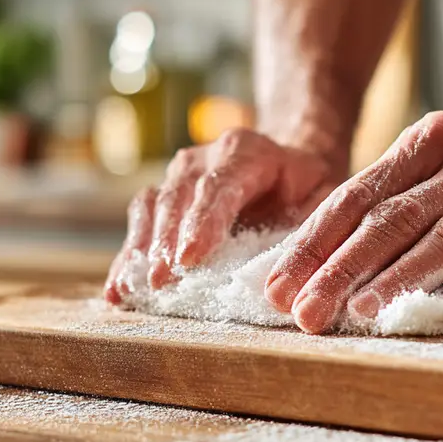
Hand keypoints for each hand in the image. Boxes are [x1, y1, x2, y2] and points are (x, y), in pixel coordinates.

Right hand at [105, 128, 341, 303]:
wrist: (288, 161)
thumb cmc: (307, 186)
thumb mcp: (323, 198)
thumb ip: (307, 230)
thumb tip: (287, 277)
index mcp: (246, 151)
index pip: (219, 186)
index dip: (203, 222)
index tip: (190, 258)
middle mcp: (204, 157)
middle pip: (178, 197)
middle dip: (167, 242)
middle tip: (160, 282)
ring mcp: (179, 175)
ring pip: (151, 206)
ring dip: (142, 250)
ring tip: (133, 289)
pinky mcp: (163, 196)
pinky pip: (140, 221)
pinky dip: (128, 255)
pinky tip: (118, 290)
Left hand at [263, 112, 442, 333]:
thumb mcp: (436, 173)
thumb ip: (383, 206)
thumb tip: (304, 268)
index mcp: (430, 140)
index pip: (359, 195)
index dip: (315, 243)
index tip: (280, 287)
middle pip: (397, 218)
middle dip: (344, 268)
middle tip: (307, 313)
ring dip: (401, 279)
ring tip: (361, 313)